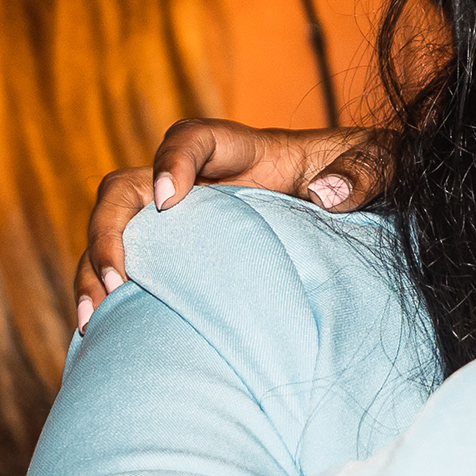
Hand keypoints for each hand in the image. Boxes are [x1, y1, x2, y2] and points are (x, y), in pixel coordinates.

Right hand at [74, 118, 387, 326]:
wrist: (372, 198)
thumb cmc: (374, 173)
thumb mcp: (384, 164)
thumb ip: (362, 174)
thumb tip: (326, 197)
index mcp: (249, 153)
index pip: (193, 137)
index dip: (172, 160)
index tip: (169, 199)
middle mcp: (206, 183)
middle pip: (129, 187)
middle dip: (110, 229)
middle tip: (114, 280)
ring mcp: (190, 221)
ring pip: (121, 233)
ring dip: (95, 271)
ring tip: (90, 321)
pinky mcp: (189, 257)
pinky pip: (139, 269)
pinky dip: (112, 296)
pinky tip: (102, 337)